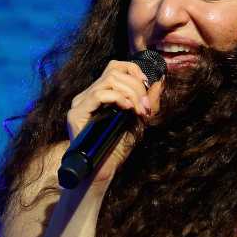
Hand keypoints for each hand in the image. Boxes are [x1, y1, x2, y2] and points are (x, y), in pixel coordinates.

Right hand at [66, 60, 163, 185]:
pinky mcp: (76, 114)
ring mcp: (80, 103)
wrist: (104, 170)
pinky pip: (98, 94)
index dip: (134, 70)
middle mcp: (87, 95)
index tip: (148, 86)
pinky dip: (117, 98)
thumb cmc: (119, 148)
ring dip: (130, 93)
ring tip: (138, 111)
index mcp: (100, 93)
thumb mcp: (139, 120)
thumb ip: (148, 101)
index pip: (115, 66)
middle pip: (114, 71)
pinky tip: (126, 109)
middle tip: (146, 108)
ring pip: (109, 80)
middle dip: (137, 87)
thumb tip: (160, 80)